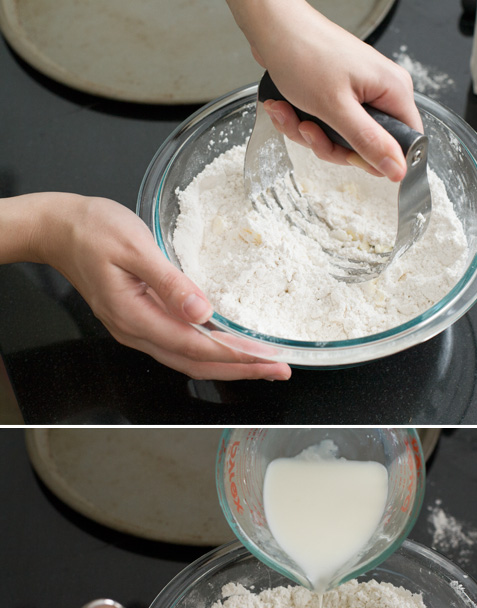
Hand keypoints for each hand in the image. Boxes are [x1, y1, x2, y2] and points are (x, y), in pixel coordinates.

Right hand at [36, 194, 290, 381]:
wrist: (58, 229)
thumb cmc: (91, 229)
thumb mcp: (133, 247)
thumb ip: (169, 282)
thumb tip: (202, 312)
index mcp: (134, 316)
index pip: (195, 347)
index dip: (235, 356)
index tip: (268, 359)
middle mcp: (136, 332)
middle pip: (196, 364)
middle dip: (241, 369)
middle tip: (279, 370)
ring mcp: (137, 330)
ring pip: (189, 360)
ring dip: (228, 364)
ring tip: (262, 363)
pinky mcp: (140, 321)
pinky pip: (179, 346)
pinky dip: (208, 351)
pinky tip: (228, 346)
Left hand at [234, 0, 420, 179]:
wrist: (275, 30)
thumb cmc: (305, 54)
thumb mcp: (337, 109)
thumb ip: (369, 142)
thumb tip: (398, 170)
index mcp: (393, 90)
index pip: (407, 142)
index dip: (380, 160)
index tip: (351, 156)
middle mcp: (380, 91)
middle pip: (368, 147)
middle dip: (331, 146)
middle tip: (310, 129)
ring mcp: (359, 93)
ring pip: (341, 141)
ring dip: (311, 134)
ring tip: (293, 113)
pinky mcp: (339, 95)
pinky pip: (327, 127)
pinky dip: (303, 122)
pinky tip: (287, 107)